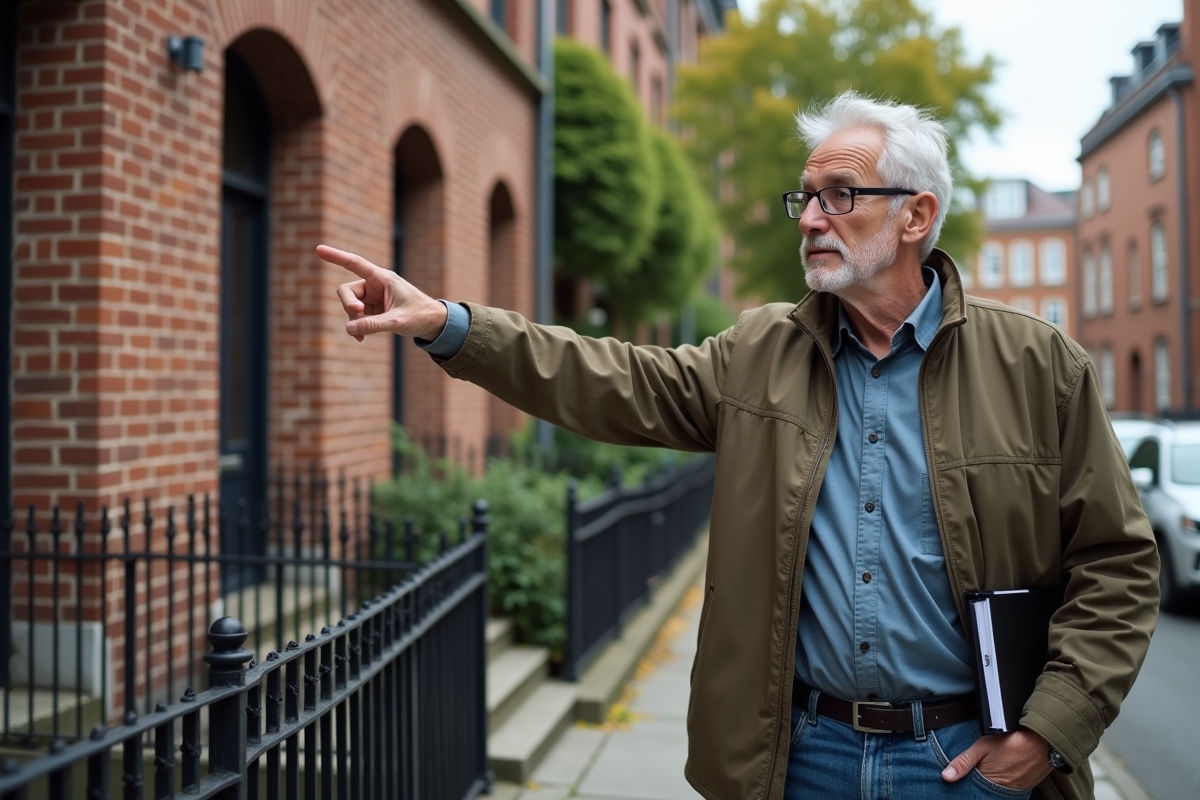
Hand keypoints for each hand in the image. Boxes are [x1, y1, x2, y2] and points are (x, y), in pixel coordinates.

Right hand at [319, 245, 447, 340]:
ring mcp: (373, 297)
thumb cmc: (420, 316)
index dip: (336, 256)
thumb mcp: (397, 322)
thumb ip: (373, 325)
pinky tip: (361, 338)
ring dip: (353, 319)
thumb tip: (349, 328)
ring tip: (362, 335)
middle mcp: (375, 284)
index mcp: (382, 278)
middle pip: (347, 290)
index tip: (318, 249)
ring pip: (350, 305)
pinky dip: (357, 327)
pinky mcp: (373, 309)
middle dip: (348, 305)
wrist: (433, 324)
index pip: (355, 263)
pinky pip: (357, 316)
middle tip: (358, 313)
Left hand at [941, 728, 1053, 789]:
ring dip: (995, 780)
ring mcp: (1018, 788)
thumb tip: (946, 776)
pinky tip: (1007, 766)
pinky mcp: (1028, 785)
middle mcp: (1005, 790)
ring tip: (998, 763)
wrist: (1044, 738)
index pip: (974, 788)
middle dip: (982, 781)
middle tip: (987, 764)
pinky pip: (1013, 785)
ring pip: (1000, 788)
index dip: (969, 782)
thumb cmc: (1013, 739)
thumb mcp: (983, 746)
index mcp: (992, 783)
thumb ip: (964, 761)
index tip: (968, 775)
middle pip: (987, 789)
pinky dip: (1008, 778)